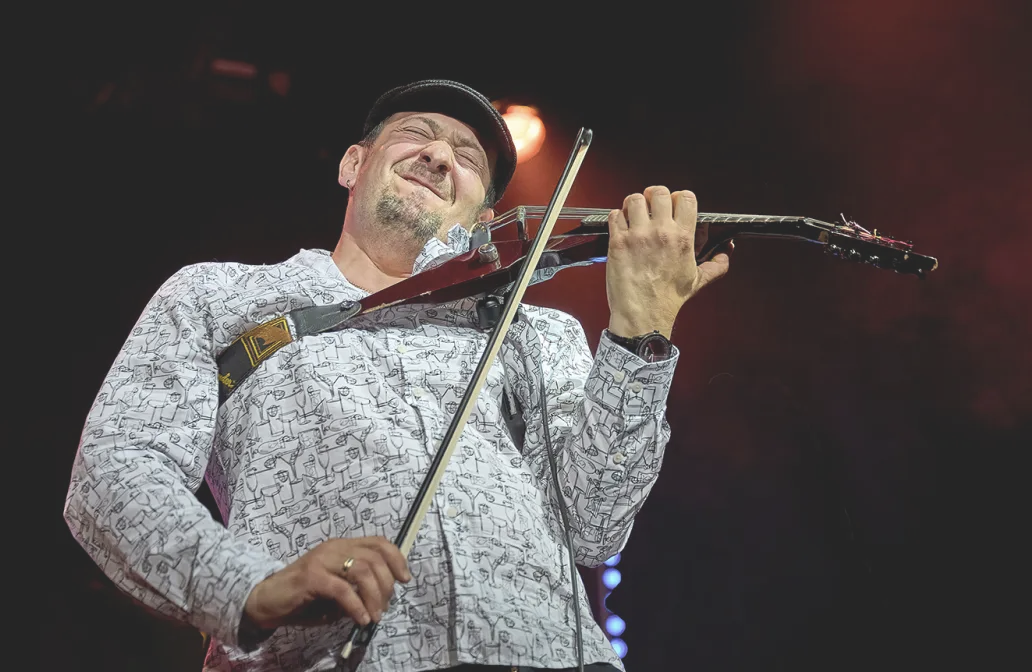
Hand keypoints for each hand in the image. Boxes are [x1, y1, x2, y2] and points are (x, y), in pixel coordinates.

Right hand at [243, 536, 410, 631]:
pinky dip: (356, 606)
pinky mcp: (311, 577)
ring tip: (375, 615)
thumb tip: (380, 601)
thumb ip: (356, 589)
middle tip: (385, 606)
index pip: (378, 542)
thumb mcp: (335, 590)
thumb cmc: (303, 597)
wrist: (266, 600)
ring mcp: (322, 559)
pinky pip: (342, 589)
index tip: (405, 579)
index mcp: (342, 546)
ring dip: (374, 595)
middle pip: (375, 557)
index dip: (396, 558)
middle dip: (386, 584)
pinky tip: (362, 618)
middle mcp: (334, 547)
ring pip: (362, 570)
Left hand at [606, 186, 730, 337]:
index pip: (685, 197)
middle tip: (651, 206)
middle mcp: (661, 233)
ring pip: (634, 199)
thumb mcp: (697, 280)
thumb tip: (727, 252)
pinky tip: (621, 226)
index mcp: (682, 238)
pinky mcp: (618, 242)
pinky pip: (615, 215)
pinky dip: (617, 217)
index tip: (672, 205)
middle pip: (658, 192)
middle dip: (654, 196)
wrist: (643, 314)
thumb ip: (716, 264)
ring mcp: (637, 236)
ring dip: (634, 204)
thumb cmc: (666, 299)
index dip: (678, 197)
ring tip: (634, 214)